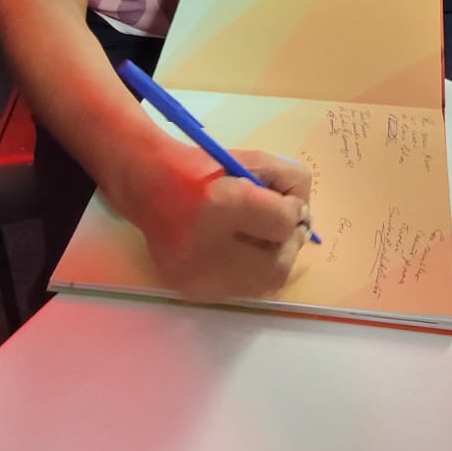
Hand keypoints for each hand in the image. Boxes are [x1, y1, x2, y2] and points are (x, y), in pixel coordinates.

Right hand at [133, 142, 313, 301]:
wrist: (148, 186)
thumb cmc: (202, 168)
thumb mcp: (251, 160)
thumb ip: (289, 182)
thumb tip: (303, 219)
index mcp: (220, 205)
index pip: (282, 224)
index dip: (294, 212)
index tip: (288, 204)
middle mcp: (205, 248)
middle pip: (277, 266)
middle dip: (289, 245)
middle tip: (284, 229)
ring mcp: (196, 277)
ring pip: (261, 285)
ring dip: (272, 261)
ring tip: (261, 239)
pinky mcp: (190, 290)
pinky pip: (240, 290)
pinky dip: (250, 272)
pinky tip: (239, 251)